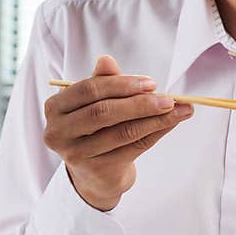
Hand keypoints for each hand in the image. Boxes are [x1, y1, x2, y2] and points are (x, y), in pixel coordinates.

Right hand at [42, 55, 193, 210]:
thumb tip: (107, 60)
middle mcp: (59, 131)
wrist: (95, 174)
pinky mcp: (98, 170)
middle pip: (104, 112)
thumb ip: (102, 83)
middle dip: (140, 103)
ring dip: (156, 119)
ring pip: (123, 132)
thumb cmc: (95, 130)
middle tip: (170, 99)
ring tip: (180, 111)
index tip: (151, 83)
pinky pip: (134, 148)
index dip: (121, 85)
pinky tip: (171, 124)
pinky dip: (156, 133)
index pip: (89, 90)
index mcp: (55, 107)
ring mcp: (77, 154)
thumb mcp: (94, 104)